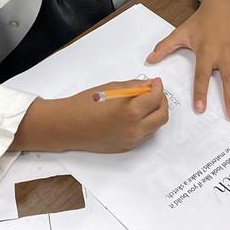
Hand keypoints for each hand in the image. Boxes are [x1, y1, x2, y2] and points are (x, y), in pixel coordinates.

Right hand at [10, 79, 167, 152]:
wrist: (68, 126)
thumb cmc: (85, 104)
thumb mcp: (111, 88)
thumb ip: (133, 86)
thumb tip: (149, 85)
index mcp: (132, 111)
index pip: (156, 98)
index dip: (158, 88)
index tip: (155, 82)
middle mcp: (135, 129)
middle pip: (162, 115)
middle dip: (162, 101)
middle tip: (155, 91)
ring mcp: (132, 140)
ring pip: (155, 126)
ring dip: (154, 113)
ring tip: (144, 102)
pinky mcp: (126, 147)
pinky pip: (144, 134)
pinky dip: (145, 122)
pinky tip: (135, 114)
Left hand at [145, 0, 229, 119]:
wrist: (223, 5)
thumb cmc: (201, 22)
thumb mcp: (181, 33)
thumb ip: (165, 47)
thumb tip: (149, 60)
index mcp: (207, 52)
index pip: (201, 75)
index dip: (200, 92)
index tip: (200, 109)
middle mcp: (225, 55)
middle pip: (229, 80)